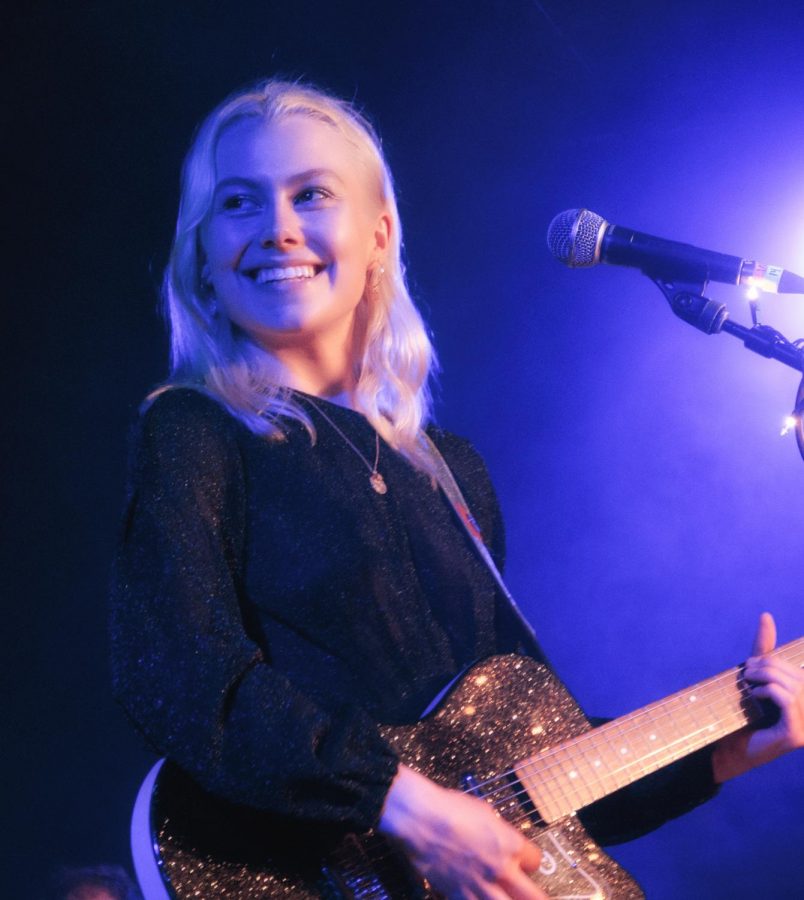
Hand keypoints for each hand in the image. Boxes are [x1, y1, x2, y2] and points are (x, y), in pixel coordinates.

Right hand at [378, 764, 547, 898]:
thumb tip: (503, 840)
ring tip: (512, 898)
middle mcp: (501, 869)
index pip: (536, 861)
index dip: (531, 861)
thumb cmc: (448, 808)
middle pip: (534, 897)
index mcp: (510, 843)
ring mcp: (481, 886)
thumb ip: (499, 832)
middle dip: (538, 898)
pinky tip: (482, 898)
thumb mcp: (484, 812)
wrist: (420, 818)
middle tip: (539, 897)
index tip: (527, 863)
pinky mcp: (460, 896)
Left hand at [712, 612, 803, 782]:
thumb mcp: (755, 676)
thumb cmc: (740, 712)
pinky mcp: (796, 735)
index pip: (797, 669)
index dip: (774, 661)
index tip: (752, 663)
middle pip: (796, 675)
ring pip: (793, 686)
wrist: (725, 748)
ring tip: (747, 682)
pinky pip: (788, 701)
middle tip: (745, 672)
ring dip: (765, 677)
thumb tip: (766, 615)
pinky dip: (768, 691)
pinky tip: (754, 695)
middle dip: (768, 666)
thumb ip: (764, 650)